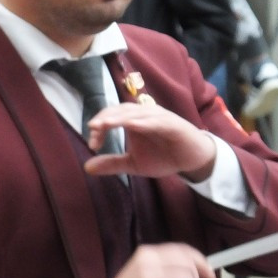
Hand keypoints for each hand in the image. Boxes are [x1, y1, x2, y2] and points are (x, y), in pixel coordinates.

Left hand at [84, 103, 216, 181]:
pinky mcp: (172, 124)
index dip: (99, 127)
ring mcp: (158, 117)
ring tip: (105, 123)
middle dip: (106, 118)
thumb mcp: (134, 164)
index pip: (110, 116)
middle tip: (92, 128)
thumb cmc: (163, 156)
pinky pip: (156, 121)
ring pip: (136, 113)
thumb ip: (112, 163)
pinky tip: (132, 126)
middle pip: (120, 110)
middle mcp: (144, 114)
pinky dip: (144, 122)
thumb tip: (86, 167)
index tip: (92, 145)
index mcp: (132, 120)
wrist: (192, 160)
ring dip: (120, 117)